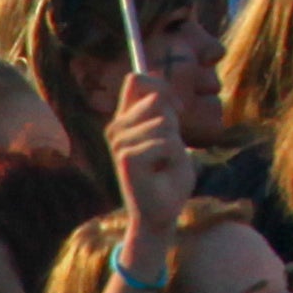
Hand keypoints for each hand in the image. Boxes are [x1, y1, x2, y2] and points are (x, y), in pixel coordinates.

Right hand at [109, 68, 186, 247]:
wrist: (162, 212)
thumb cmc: (168, 173)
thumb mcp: (170, 134)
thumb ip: (163, 109)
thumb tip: (154, 87)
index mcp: (125, 119)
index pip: (136, 79)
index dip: (162, 87)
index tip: (177, 110)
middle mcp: (116, 129)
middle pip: (156, 98)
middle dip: (174, 121)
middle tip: (168, 148)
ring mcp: (118, 144)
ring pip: (164, 121)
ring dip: (174, 143)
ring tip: (163, 162)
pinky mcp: (126, 159)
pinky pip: (165, 142)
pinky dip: (173, 156)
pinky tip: (160, 172)